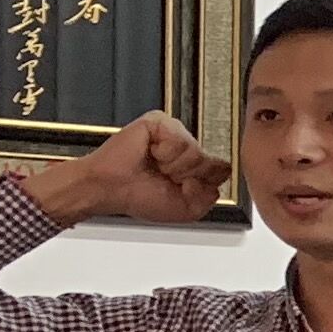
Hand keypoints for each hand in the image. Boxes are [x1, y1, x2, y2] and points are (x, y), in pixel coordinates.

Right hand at [25, 111, 227, 227]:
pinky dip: (163, 153)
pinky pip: (178, 140)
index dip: (204, 183)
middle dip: (188, 177)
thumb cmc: (140, 196)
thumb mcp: (188, 209)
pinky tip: (149, 154)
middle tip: (164, 177)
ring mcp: (175, 133)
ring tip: (155, 166)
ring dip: (173, 166)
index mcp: (196, 166)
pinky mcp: (159, 122)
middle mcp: (188, 148)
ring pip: (196, 152)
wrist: (109, 188)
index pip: (223, 169)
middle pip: (212, 161)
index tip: (182, 188)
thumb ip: (212, 196)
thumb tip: (219, 174)